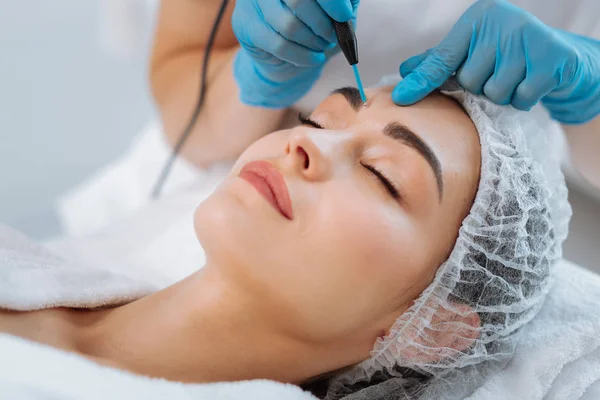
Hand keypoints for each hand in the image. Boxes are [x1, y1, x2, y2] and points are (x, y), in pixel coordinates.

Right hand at [232, 0, 359, 108]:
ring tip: (322, 46)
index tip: (344, 15)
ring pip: (288, 25)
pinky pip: (279, 45)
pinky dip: (302, 56)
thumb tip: (348, 5)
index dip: (331, 1)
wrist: (284, 52)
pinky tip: (314, 58)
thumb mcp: (332, 8)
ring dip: (312, 41)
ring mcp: (251, 2)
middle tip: (332, 37)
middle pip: (299, 1)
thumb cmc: (312, 22)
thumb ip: (342, 1)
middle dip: (322, 24)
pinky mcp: (245, 26)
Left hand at [392, 0, 599, 123]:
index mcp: (478, 18)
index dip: (423, 80)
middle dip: (482, 87)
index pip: (443, 58)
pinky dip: (524, 99)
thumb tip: (404, 71)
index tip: (401, 98)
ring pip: (495, 92)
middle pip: (470, 81)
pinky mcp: (552, 58)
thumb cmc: (507, 54)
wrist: (561, 57)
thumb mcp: (473, 51)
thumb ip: (439, 61)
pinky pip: (521, 98)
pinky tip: (533, 83)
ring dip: (503, 95)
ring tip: (517, 78)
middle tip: (499, 73)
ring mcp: (528, 38)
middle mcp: (502, 22)